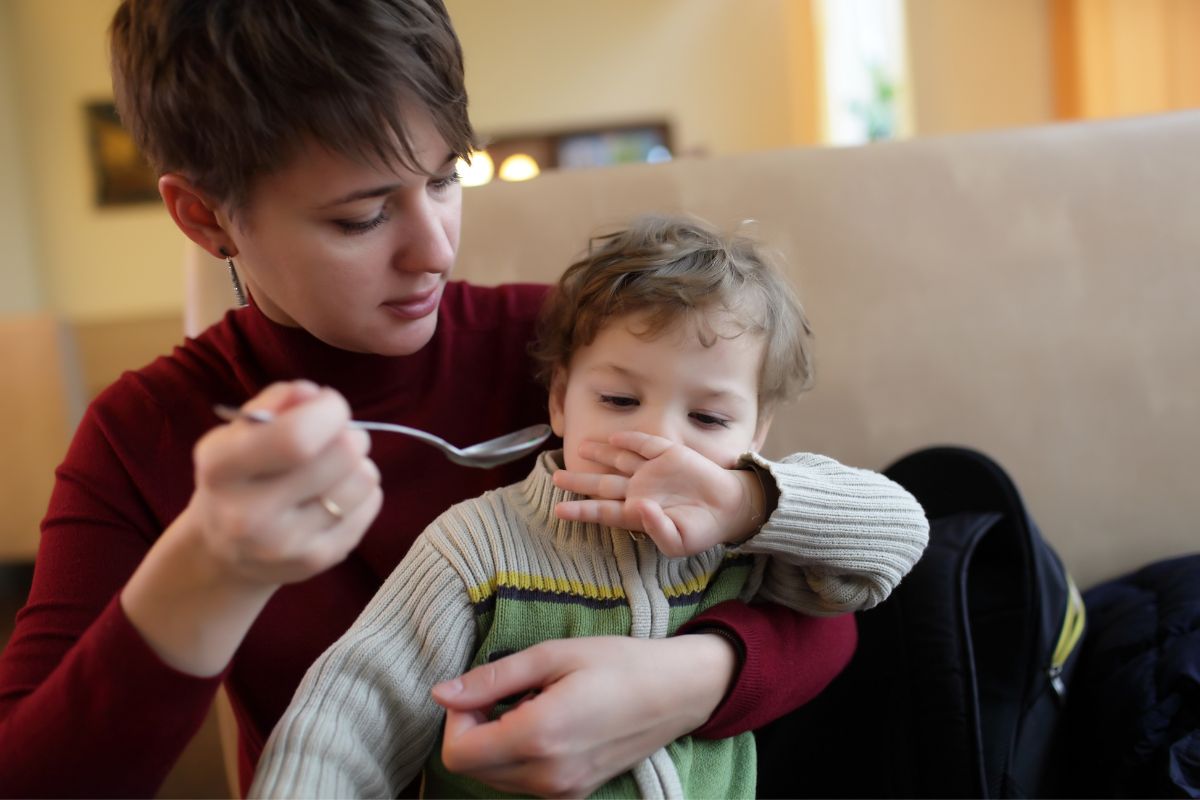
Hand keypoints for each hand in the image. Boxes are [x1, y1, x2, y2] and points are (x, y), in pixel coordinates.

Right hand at [188, 380, 381, 586]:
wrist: (223, 552)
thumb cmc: (238, 477)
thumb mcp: (237, 433)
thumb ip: (274, 403)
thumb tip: (313, 395)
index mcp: (221, 469)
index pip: (296, 437)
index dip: (328, 411)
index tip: (328, 405)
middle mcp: (248, 514)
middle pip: (342, 454)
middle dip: (349, 433)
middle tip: (335, 438)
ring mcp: (286, 544)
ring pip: (363, 479)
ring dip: (357, 464)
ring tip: (334, 469)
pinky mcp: (318, 561)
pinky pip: (371, 505)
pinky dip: (363, 491)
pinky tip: (336, 495)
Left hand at [431, 634, 736, 797]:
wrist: (677, 692)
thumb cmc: (619, 663)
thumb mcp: (553, 655)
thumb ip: (492, 678)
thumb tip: (442, 693)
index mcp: (539, 736)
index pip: (458, 752)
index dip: (456, 719)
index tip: (481, 691)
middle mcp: (547, 775)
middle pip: (472, 768)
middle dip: (474, 730)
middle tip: (506, 692)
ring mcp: (562, 790)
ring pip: (495, 778)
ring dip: (496, 743)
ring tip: (531, 704)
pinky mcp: (574, 793)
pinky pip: (523, 782)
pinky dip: (519, 755)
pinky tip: (547, 723)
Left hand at [552, 431, 763, 556]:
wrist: (729, 509)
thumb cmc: (700, 530)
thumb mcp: (679, 542)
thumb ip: (657, 529)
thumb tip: (639, 508)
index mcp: (637, 514)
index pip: (604, 511)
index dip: (582, 510)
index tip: (559, 510)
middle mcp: (639, 490)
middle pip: (603, 483)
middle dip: (579, 480)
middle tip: (555, 477)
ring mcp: (652, 471)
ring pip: (619, 460)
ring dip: (600, 453)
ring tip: (580, 446)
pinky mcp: (668, 454)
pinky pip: (645, 444)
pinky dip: (631, 440)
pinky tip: (615, 438)